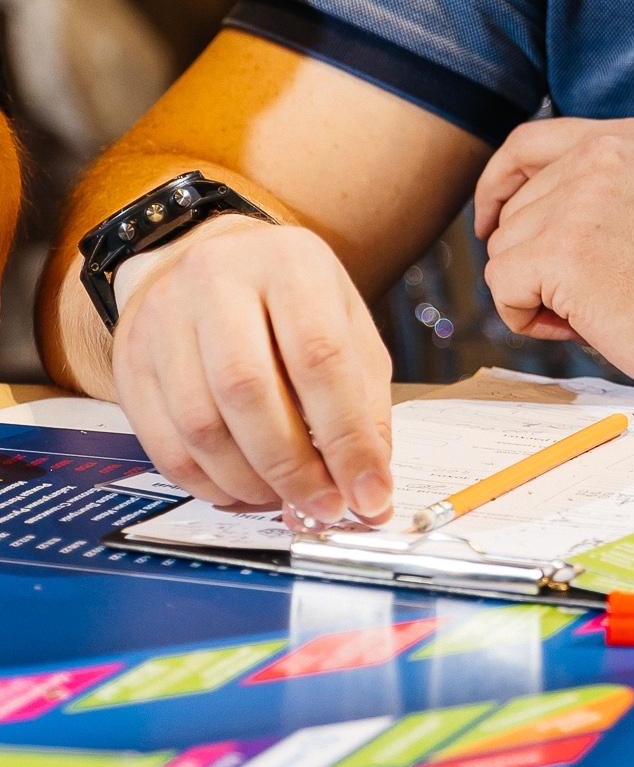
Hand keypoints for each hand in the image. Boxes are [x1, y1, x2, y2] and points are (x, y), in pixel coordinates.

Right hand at [112, 215, 392, 522]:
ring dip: (249, 481)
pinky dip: (208, 484)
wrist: (205, 260)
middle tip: (322, 506)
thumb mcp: (344, 324)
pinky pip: (164, 445)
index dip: (346, 437)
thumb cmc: (288, 300)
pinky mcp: (131, 361)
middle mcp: (217, 280)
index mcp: (288, 263)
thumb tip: (368, 485)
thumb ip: (363, 401)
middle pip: (249, 391)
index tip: (367, 492)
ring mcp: (164, 319)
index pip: (319, 357)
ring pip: (201, 424)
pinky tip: (241, 489)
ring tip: (284, 498)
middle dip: (293, 467)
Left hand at [474, 118, 633, 397]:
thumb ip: (598, 188)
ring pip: (503, 252)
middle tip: (592, 294)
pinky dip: (526, 317)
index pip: (526, 143)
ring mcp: (578, 202)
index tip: (491, 223)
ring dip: (534, 292)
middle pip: (512, 210)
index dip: (498, 185)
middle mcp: (598, 156)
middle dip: (534, 260)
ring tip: (596, 309)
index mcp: (623, 138)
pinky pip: (503, 288)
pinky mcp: (563, 253)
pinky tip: (579, 326)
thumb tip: (519, 216)